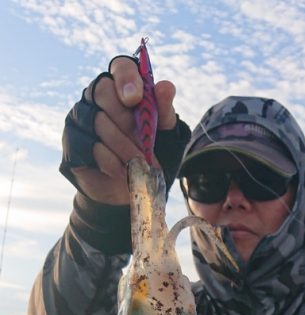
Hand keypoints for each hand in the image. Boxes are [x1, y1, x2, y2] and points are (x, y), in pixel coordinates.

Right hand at [62, 57, 176, 204]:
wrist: (131, 192)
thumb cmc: (150, 157)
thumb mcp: (165, 138)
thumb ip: (164, 113)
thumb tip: (166, 86)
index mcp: (123, 88)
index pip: (121, 66)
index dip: (126, 78)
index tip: (136, 100)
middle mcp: (97, 97)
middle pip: (103, 91)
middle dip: (127, 121)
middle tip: (144, 146)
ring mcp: (80, 117)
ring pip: (96, 120)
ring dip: (122, 145)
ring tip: (137, 164)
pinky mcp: (72, 141)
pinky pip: (88, 144)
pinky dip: (109, 160)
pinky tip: (122, 172)